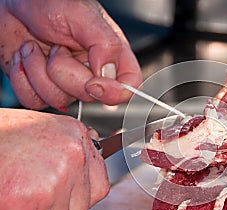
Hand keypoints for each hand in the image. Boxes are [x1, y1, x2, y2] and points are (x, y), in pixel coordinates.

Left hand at [0, 0, 141, 109]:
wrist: (16, 2)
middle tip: (57, 47)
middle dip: (64, 72)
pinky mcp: (43, 88)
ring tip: (35, 48)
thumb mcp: (83, 16)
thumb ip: (105, 45)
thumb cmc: (52, 1)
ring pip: (58, 100)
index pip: (129, 87)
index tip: (93, 83)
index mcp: (111, 56)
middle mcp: (91, 73)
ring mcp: (67, 84)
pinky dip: (22, 79)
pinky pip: (35, 100)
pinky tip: (25, 58)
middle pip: (89, 97)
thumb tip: (108, 73)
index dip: (114, 93)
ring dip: (38, 71)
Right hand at [0, 109, 108, 209]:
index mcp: (77, 138)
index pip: (99, 188)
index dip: (77, 203)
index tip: (60, 204)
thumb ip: (66, 153)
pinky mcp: (32, 200)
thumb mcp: (44, 133)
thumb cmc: (0, 135)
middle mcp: (75, 156)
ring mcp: (57, 178)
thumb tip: (82, 174)